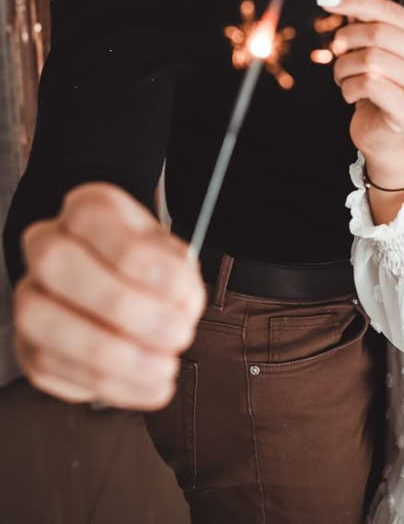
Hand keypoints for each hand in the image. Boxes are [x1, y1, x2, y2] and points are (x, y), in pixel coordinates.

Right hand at [13, 183, 205, 410]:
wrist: (118, 287)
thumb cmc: (147, 267)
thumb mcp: (172, 254)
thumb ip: (178, 272)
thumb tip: (180, 306)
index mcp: (86, 209)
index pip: (94, 219)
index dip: (141, 260)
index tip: (184, 295)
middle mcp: (45, 245)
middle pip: (57, 263)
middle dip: (124, 308)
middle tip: (178, 334)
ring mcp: (29, 296)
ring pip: (45, 323)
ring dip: (115, 356)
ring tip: (166, 368)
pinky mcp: (28, 346)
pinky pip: (55, 370)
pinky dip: (110, 385)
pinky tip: (150, 386)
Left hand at [317, 0, 403, 180]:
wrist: (383, 136)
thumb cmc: (377, 91)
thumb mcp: (369, 51)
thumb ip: (365, 21)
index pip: (390, 11)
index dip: (355, 2)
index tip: (324, 0)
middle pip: (380, 34)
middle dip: (347, 39)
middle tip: (334, 50)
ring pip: (371, 60)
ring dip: (344, 67)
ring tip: (342, 77)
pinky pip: (369, 85)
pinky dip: (349, 87)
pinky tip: (351, 94)